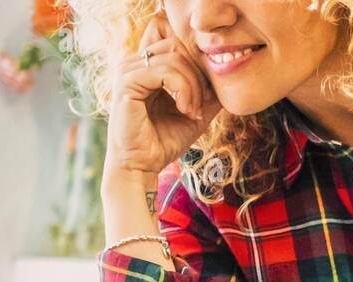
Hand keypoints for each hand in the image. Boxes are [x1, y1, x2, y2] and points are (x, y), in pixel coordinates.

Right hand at [104, 12, 222, 177]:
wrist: (143, 166)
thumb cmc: (164, 141)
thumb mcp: (194, 111)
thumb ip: (207, 90)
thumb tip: (226, 71)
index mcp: (145, 66)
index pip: (178, 44)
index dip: (198, 66)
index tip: (205, 97)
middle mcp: (133, 63)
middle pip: (178, 47)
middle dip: (198, 75)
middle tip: (201, 104)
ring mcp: (127, 70)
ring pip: (174, 58)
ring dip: (192, 86)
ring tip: (193, 112)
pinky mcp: (126, 82)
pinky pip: (164, 71)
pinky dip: (182, 89)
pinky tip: (184, 110)